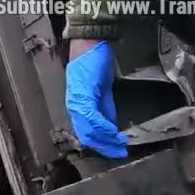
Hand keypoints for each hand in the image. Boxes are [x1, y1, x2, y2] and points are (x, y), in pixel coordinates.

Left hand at [65, 40, 127, 158]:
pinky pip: (91, 117)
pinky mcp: (82, 93)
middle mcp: (74, 105)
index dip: (101, 143)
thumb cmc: (95, 60)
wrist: (90, 41)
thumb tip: (111, 125)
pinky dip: (103, 126)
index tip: (115, 150)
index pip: (87, 131)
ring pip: (87, 129)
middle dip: (104, 146)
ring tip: (119, 146)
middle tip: (119, 153)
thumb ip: (104, 107)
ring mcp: (76, 100)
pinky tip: (113, 132)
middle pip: (86, 134)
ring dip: (105, 139)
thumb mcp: (103, 89)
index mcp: (79, 104)